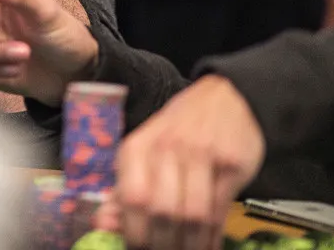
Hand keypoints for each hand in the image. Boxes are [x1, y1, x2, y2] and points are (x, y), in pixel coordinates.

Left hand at [102, 75, 265, 249]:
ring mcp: (201, 155)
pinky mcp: (231, 165)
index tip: (136, 249)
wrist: (226, 99)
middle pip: (161, 211)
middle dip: (162, 244)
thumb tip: (102, 225)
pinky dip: (212, 237)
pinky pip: (219, 211)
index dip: (134, 233)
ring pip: (192, 215)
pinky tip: (206, 246)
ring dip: (188, 245)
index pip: (131, 199)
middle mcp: (166, 149)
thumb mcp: (144, 152)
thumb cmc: (178, 130)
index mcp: (136, 148)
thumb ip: (124, 189)